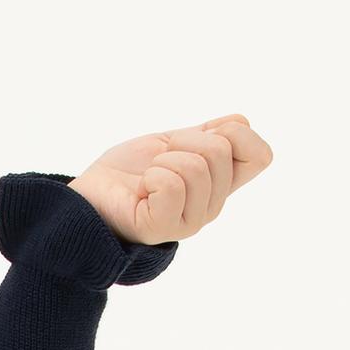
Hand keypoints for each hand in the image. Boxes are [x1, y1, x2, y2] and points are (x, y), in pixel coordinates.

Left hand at [67, 115, 271, 244]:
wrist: (88, 196)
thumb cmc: (127, 173)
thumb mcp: (174, 143)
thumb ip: (208, 134)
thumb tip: (241, 121)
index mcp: (220, 184)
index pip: (261, 156)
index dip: (237, 134)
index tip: (204, 135)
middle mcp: (211, 205)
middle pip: (221, 149)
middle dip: (183, 140)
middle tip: (160, 159)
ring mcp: (190, 221)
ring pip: (198, 166)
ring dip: (164, 159)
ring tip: (149, 176)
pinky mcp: (164, 228)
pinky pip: (172, 185)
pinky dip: (152, 176)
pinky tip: (142, 190)